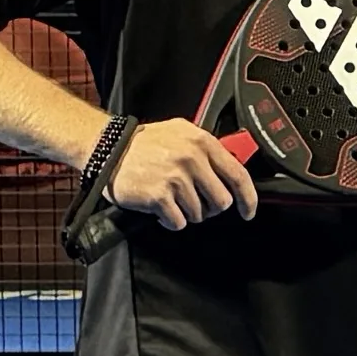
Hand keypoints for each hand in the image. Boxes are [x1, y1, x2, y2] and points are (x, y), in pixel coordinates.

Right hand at [106, 118, 257, 230]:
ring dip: (187, 213)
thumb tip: (231, 171)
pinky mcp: (159, 196)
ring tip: (171, 200)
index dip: (248, 199)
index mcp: (203, 142)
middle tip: (195, 203)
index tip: (248, 211)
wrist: (108, 148)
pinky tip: (161, 209)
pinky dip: (170, 221)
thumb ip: (208, 150)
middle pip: (221, 201)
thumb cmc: (144, 143)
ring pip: (200, 214)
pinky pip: (178, 222)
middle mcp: (193, 159)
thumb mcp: (182, 133)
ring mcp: (176, 178)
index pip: (239, 176)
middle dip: (210, 208)